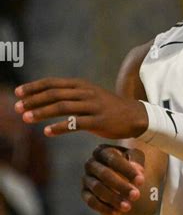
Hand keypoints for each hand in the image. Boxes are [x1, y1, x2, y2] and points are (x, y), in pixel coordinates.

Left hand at [14, 77, 148, 138]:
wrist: (135, 116)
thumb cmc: (108, 108)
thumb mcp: (89, 96)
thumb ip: (70, 95)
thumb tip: (45, 98)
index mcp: (81, 85)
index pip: (52, 83)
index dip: (34, 87)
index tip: (17, 93)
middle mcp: (86, 93)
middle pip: (54, 94)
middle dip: (33, 100)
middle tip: (16, 108)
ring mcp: (93, 107)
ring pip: (62, 107)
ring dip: (41, 113)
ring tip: (25, 118)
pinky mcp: (99, 121)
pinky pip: (76, 124)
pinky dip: (60, 127)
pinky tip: (47, 132)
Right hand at [82, 144, 144, 214]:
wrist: (120, 178)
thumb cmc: (129, 165)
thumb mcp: (135, 158)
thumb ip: (136, 160)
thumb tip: (137, 169)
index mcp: (103, 151)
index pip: (113, 159)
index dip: (127, 170)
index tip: (141, 181)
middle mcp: (91, 163)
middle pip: (104, 174)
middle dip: (121, 186)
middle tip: (136, 196)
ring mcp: (86, 178)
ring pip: (97, 188)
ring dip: (113, 198)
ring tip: (128, 207)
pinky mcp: (84, 192)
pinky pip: (90, 201)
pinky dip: (104, 208)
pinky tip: (117, 213)